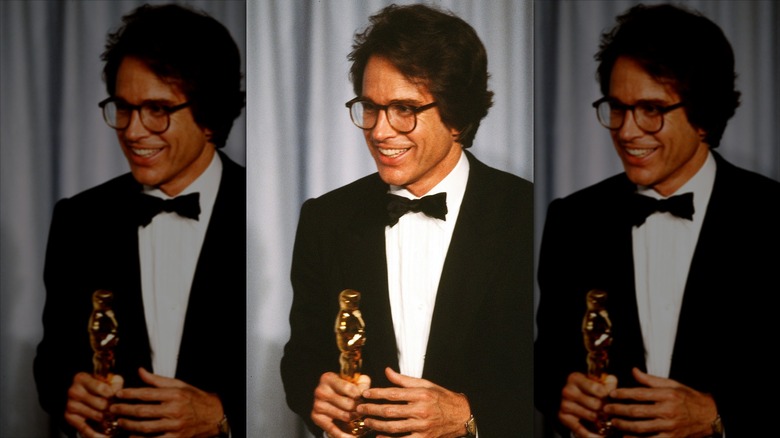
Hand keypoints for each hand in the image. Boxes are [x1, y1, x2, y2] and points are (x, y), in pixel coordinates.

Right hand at [65, 372, 123, 437]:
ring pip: (96, 416)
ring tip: (115, 420)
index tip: (119, 398)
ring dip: (108, 420)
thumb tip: (118, 394)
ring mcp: (71, 405)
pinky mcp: (69, 417)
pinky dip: (97, 435)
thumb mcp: (108, 380)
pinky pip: (85, 429)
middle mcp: (74, 391)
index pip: (102, 388)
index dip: (113, 394)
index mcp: (82, 378)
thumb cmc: (99, 386)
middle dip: (112, 409)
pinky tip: (106, 437)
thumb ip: (115, 383)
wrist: (82, 394)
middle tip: (118, 411)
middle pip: (101, 404)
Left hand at [110, 367, 223, 437]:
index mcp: (174, 395)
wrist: (213, 415)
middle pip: (143, 411)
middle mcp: (174, 410)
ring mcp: (175, 426)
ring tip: (120, 422)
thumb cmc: (194, 398)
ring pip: (146, 427)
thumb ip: (157, 380)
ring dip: (129, 425)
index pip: (147, 393)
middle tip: (113, 409)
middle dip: (125, 410)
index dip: (130, 394)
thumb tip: (140, 371)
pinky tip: (131, 437)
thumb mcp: (179, 385)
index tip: (118, 394)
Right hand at [311, 371, 371, 437]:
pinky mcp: (316, 417)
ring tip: (358, 417)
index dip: (360, 395)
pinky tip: (352, 437)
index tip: (364, 398)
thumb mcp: (353, 380)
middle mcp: (321, 391)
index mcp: (328, 378)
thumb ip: (362, 383)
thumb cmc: (343, 387)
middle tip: (363, 409)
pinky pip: (333, 429)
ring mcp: (318, 405)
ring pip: (344, 416)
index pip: (350, 389)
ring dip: (355, 419)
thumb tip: (366, 393)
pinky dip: (343, 435)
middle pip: (348, 404)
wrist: (327, 395)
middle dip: (359, 408)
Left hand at [355, 367, 470, 437]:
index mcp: (420, 394)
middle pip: (390, 411)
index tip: (365, 394)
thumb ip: (404, 380)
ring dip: (377, 425)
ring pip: (393, 427)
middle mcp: (420, 410)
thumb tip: (387, 371)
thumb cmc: (442, 398)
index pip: (393, 393)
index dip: (376, 393)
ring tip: (367, 421)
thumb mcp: (425, 384)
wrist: (461, 415)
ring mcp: (422, 426)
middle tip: (359, 409)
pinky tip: (379, 437)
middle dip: (372, 410)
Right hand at [558, 371, 617, 437]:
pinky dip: (592, 435)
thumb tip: (613, 391)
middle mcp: (568, 390)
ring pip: (591, 416)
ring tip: (603, 418)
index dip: (608, 395)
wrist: (574, 398)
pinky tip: (600, 436)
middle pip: (596, 404)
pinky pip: (581, 430)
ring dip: (600, 420)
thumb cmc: (589, 389)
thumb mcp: (599, 381)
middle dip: (604, 409)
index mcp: (576, 378)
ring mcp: (564, 404)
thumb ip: (609, 383)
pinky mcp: (563, 417)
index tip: (609, 397)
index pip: (598, 389)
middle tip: (606, 410)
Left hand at [604, 367, 716, 437]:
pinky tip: (625, 437)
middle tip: (606, 409)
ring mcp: (669, 426)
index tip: (611, 394)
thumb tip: (633, 370)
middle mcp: (667, 410)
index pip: (639, 393)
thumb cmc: (689, 398)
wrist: (709, 416)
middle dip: (618, 410)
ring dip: (624, 425)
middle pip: (637, 411)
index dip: (623, 394)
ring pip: (640, 427)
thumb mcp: (672, 384)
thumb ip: (650, 380)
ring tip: (613, 422)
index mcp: (667, 395)